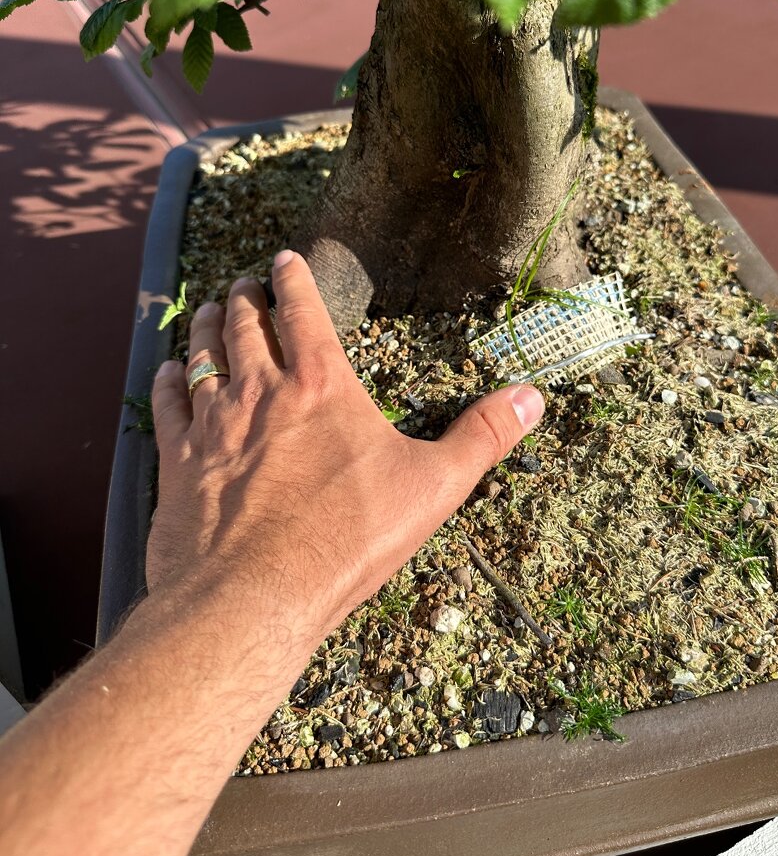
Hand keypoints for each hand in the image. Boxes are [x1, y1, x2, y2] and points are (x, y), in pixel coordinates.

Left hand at [149, 250, 543, 653]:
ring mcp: (213, 423)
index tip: (284, 258)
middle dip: (246, 297)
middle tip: (243, 283)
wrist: (253, 596)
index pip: (302, 311)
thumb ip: (482, 437)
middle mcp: (261, 390)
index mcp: (322, 385)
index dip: (293, 278)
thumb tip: (533, 398)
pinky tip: (168, 371)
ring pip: (202, 355)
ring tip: (208, 311)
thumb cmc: (347, 540)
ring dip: (205, 327)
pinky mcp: (179, 461)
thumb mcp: (433, 487)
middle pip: (246, 325)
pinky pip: (167, 404)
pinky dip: (168, 380)